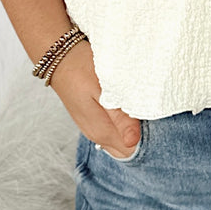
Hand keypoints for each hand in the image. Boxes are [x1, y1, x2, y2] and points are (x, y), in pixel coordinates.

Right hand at [47, 40, 141, 158]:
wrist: (59, 58)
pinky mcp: (91, 121)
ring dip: (130, 128)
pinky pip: (111, 131)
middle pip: (127, 149)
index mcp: (103, 132)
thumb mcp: (104, 92)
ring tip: (135, 107)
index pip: (133, 151)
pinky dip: (121, 123)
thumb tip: (133, 141)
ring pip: (119, 140)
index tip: (151, 120)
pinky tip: (122, 106)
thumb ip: (120, 118)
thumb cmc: (82, 70)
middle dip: (140, 136)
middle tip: (146, 113)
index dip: (146, 138)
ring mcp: (92, 129)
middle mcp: (97, 136)